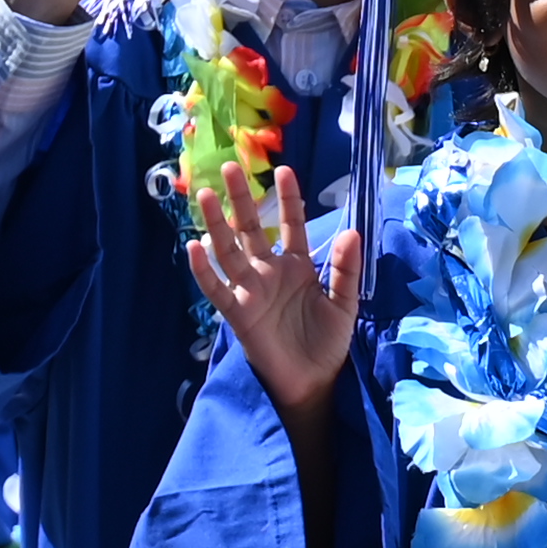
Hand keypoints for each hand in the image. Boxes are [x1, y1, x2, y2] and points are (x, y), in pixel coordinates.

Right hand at [179, 159, 367, 425]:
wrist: (314, 381)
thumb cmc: (327, 342)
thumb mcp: (345, 304)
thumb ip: (347, 269)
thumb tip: (352, 231)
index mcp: (297, 265)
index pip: (290, 225)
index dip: (287, 200)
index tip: (284, 170)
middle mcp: (269, 271)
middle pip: (251, 229)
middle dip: (241, 199)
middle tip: (230, 166)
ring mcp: (251, 290)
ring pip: (229, 251)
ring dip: (217, 224)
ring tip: (206, 195)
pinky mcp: (237, 313)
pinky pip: (216, 289)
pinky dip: (203, 270)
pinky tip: (194, 247)